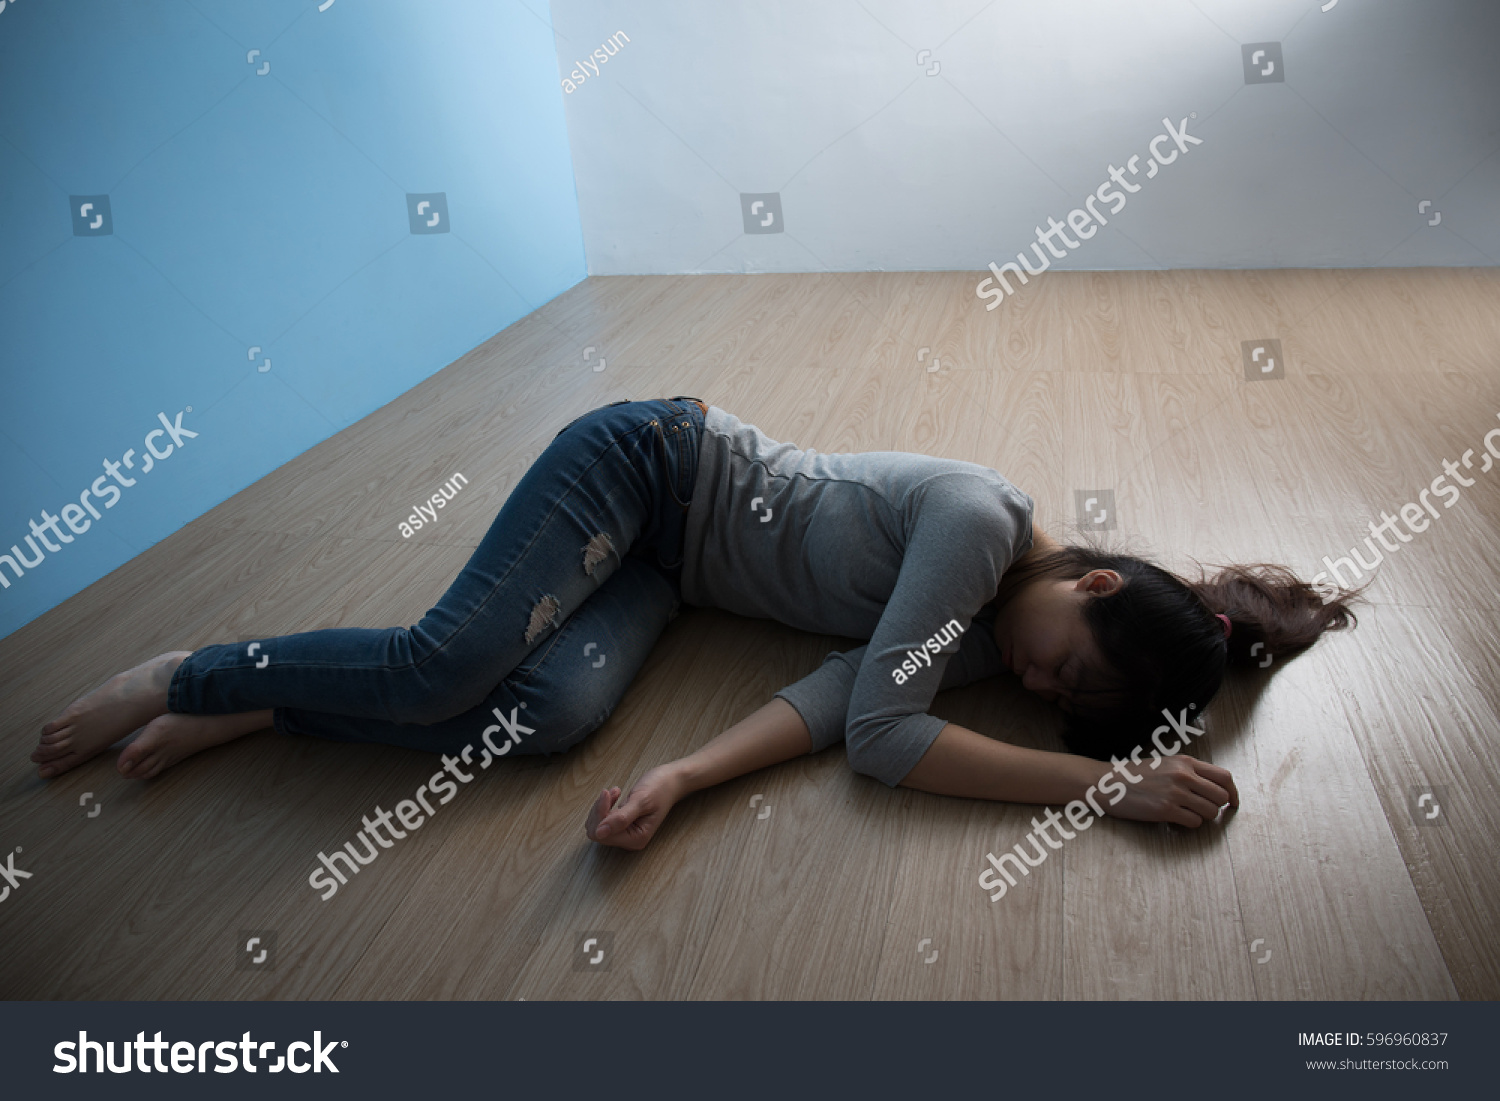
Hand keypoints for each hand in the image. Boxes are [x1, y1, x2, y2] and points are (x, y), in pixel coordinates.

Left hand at [585, 763, 685, 850]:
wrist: (670, 781)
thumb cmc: (659, 789)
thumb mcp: (641, 801)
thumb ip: (621, 818)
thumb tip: (599, 833)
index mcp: (635, 839)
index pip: (602, 835)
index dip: (600, 815)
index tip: (606, 793)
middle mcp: (629, 840)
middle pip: (597, 832)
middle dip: (599, 810)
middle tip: (609, 792)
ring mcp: (625, 832)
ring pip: (597, 825)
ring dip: (601, 807)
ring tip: (614, 792)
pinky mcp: (622, 824)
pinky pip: (602, 819)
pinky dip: (604, 805)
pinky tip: (615, 794)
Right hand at [1107, 754, 1238, 826]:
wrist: (1108, 783)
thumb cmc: (1135, 775)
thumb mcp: (1166, 764)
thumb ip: (1189, 772)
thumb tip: (1214, 788)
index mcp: (1185, 762)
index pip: (1224, 777)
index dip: (1233, 792)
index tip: (1233, 802)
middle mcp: (1183, 775)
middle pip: (1221, 796)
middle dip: (1217, 807)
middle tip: (1205, 810)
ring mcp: (1175, 792)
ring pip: (1211, 811)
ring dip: (1204, 817)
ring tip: (1188, 814)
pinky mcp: (1166, 810)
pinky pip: (1194, 822)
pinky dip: (1190, 824)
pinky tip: (1176, 819)